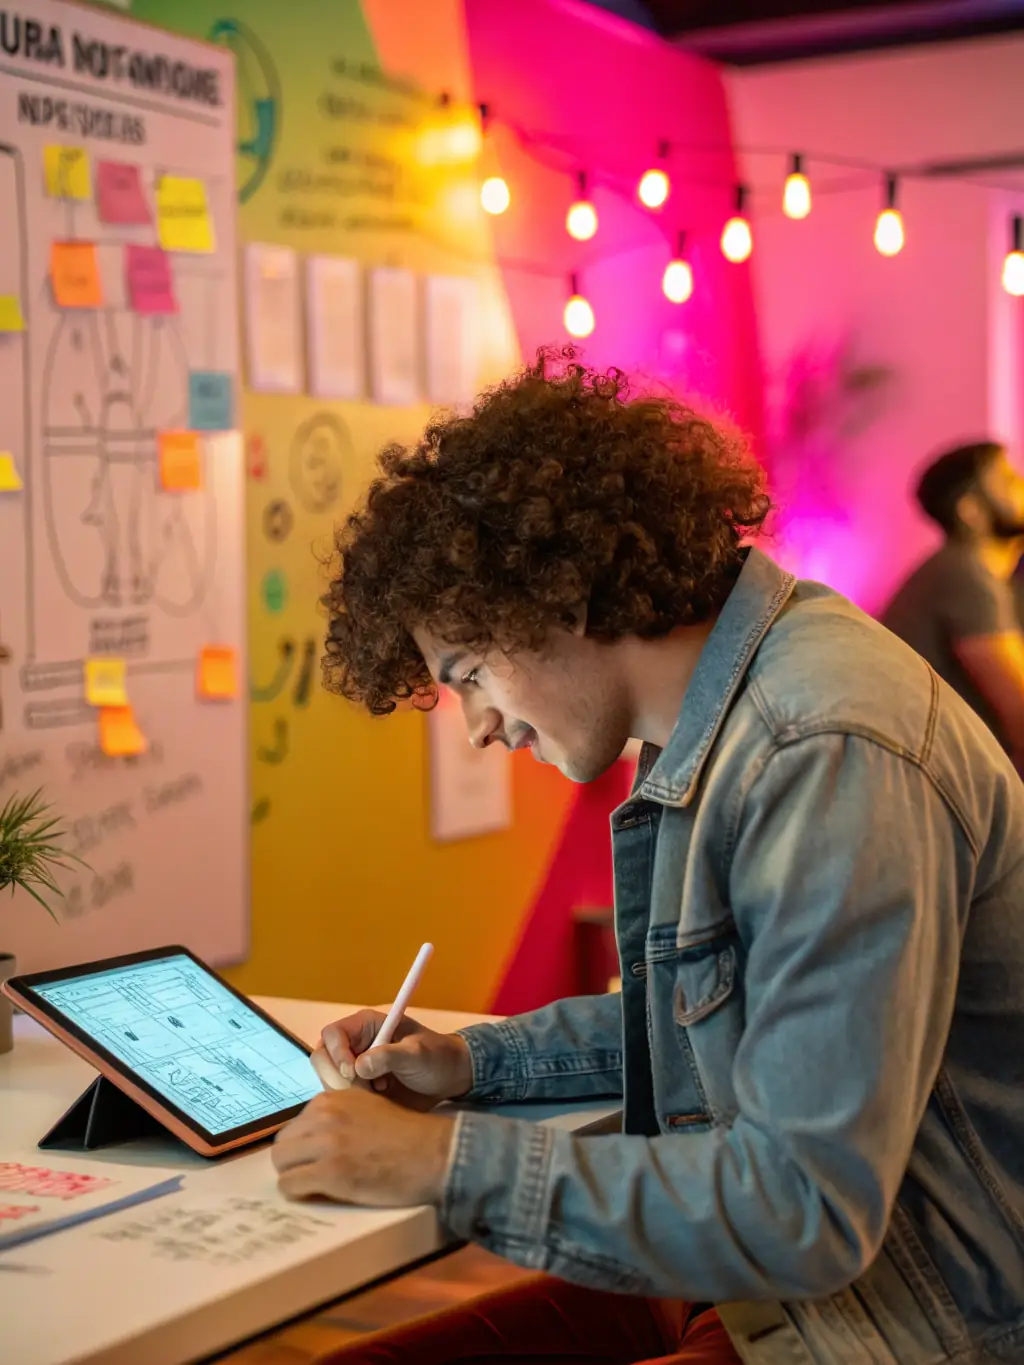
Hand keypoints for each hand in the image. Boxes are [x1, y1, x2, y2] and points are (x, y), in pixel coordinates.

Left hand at [272, 1086, 454, 1206]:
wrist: (430, 1152)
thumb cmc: (406, 1135)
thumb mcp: (368, 1108)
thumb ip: (339, 1114)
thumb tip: (314, 1136)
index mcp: (332, 1099)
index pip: (296, 1124)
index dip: (305, 1145)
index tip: (317, 1157)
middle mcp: (324, 1116)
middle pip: (283, 1144)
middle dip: (295, 1161)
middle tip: (314, 1174)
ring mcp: (325, 1143)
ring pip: (281, 1163)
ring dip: (294, 1176)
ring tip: (316, 1185)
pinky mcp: (329, 1172)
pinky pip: (290, 1185)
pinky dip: (299, 1193)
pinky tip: (318, 1194)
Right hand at [317, 1009, 472, 1111]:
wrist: (448, 1080)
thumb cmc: (436, 1057)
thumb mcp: (418, 1053)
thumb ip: (390, 1056)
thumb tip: (360, 1067)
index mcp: (366, 1025)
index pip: (332, 1034)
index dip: (337, 1052)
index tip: (353, 1072)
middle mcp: (354, 1045)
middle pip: (323, 1059)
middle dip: (338, 1077)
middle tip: (365, 1089)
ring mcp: (354, 1068)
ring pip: (329, 1082)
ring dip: (347, 1093)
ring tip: (378, 1093)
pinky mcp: (358, 1089)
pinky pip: (341, 1098)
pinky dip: (353, 1105)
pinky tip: (377, 1103)